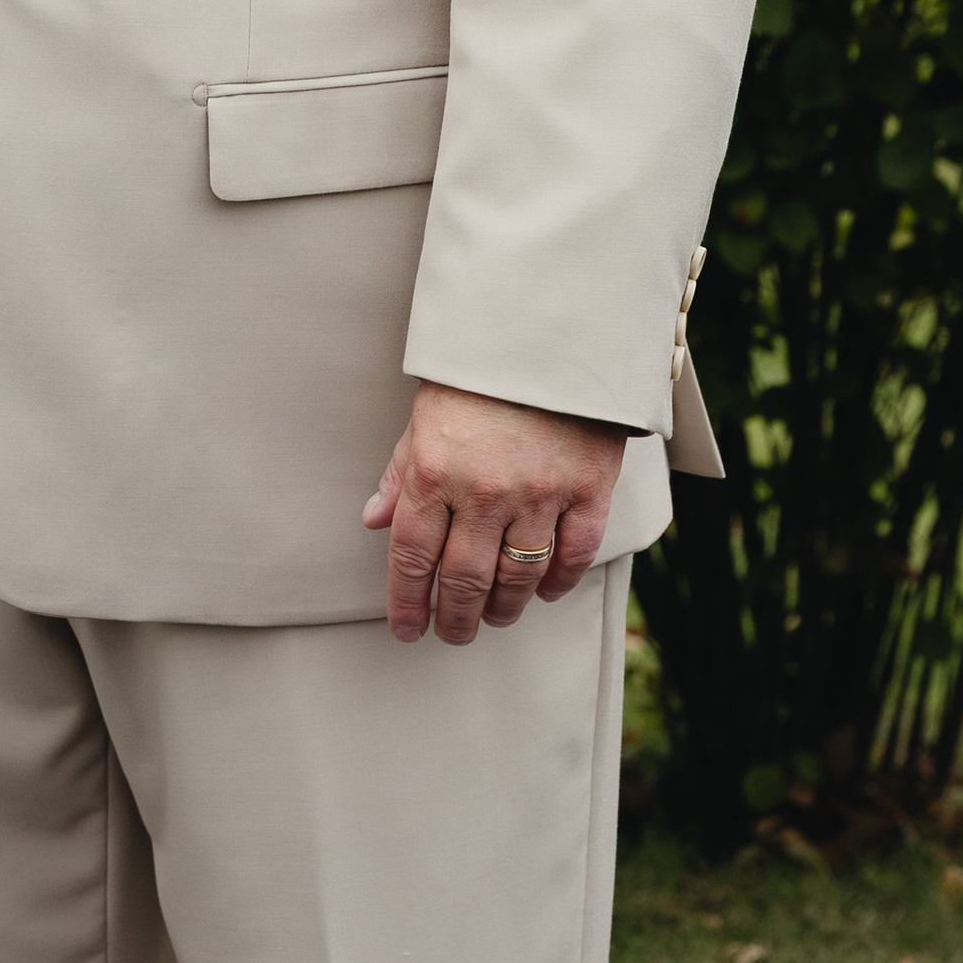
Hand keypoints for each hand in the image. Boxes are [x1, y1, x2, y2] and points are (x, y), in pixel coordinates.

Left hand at [362, 382, 626, 646]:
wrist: (549, 330)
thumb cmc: (479, 372)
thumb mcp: (424, 414)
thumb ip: (400, 471)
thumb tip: (375, 520)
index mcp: (433, 470)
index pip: (411, 556)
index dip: (407, 601)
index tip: (407, 628)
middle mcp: (482, 490)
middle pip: (464, 579)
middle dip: (454, 618)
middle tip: (452, 633)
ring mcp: (538, 493)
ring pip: (518, 577)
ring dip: (503, 608)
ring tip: (494, 616)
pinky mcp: (587, 490)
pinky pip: (572, 555)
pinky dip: (558, 582)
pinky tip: (545, 592)